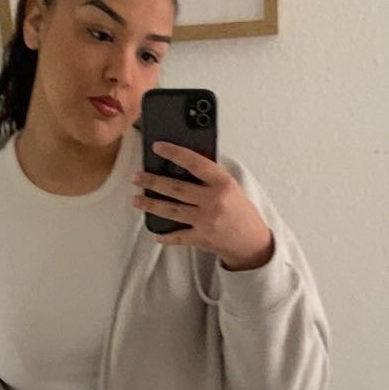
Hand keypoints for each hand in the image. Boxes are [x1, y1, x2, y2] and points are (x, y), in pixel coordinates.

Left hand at [132, 142, 274, 270]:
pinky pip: (178, 236)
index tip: (158, 147)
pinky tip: (154, 232)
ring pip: (172, 211)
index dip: (174, 153)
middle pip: (176, 189)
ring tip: (136, 199)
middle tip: (137, 177)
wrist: (252, 242)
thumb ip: (209, 177)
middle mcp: (214, 201)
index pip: (195, 163)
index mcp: (223, 183)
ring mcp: (206, 221)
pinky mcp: (202, 238)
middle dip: (152, 181)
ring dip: (151, 204)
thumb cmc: (240, 211)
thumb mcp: (230, 187)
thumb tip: (180, 164)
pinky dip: (165, 235)